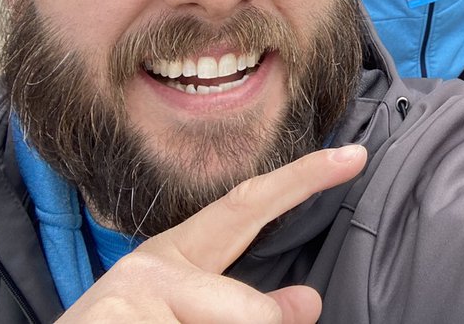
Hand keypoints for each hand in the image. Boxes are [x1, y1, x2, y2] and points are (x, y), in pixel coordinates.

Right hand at [59, 144, 366, 322]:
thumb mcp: (184, 319)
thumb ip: (242, 305)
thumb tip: (309, 302)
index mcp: (173, 258)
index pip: (247, 207)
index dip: (303, 178)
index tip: (354, 155)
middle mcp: (151, 269)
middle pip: (249, 313)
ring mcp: (128, 301)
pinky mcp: (108, 323)